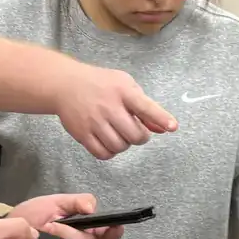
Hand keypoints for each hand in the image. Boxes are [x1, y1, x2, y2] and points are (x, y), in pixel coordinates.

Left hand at [4, 193, 122, 238]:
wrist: (3, 236)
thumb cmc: (28, 218)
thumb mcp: (51, 203)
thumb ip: (74, 202)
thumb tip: (92, 208)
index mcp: (80, 230)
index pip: (104, 234)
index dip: (110, 232)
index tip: (115, 228)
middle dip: (70, 233)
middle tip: (51, 226)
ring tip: (43, 236)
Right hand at [53, 63, 177, 159]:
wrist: (65, 85)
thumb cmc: (101, 84)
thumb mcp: (125, 85)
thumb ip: (146, 106)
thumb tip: (164, 129)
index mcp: (122, 91)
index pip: (145, 106)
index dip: (160, 117)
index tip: (172, 126)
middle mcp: (108, 106)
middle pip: (135, 135)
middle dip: (140, 137)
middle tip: (135, 131)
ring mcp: (94, 121)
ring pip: (119, 146)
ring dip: (125, 145)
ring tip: (120, 134)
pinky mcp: (82, 133)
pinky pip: (103, 153)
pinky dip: (110, 152)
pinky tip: (109, 142)